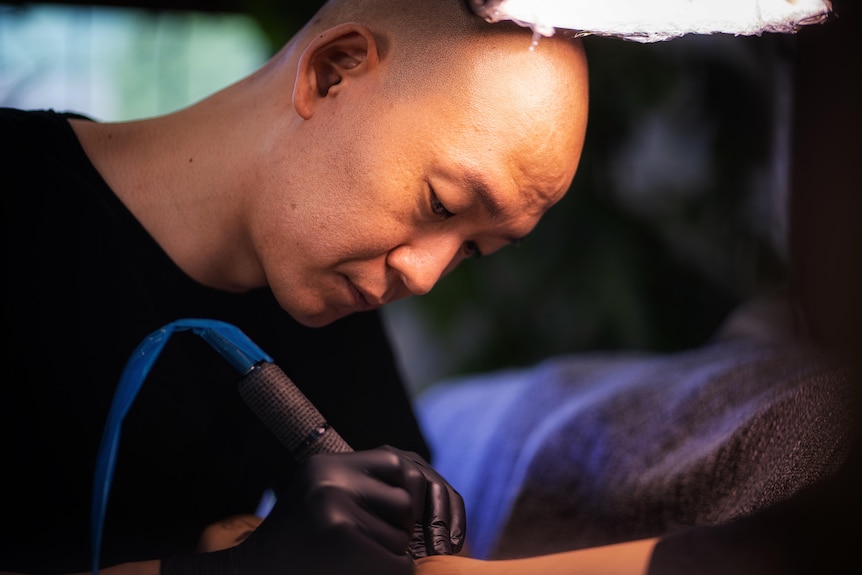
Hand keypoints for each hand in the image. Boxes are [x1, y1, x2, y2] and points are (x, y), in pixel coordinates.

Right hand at [162, 446, 460, 574]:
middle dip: (394, 532)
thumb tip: (424, 485)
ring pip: (402, 537)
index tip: (387, 520)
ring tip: (346, 561)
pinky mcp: (343, 537)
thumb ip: (361, 489)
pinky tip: (354, 572)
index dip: (397, 498)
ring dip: (387, 558)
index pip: (398, 465)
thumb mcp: (322, 501)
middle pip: (405, 504)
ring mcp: (336, 506)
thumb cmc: (293, 547)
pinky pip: (399, 564)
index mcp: (327, 464)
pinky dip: (388, 573)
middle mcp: (331, 477)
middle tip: (355, 549)